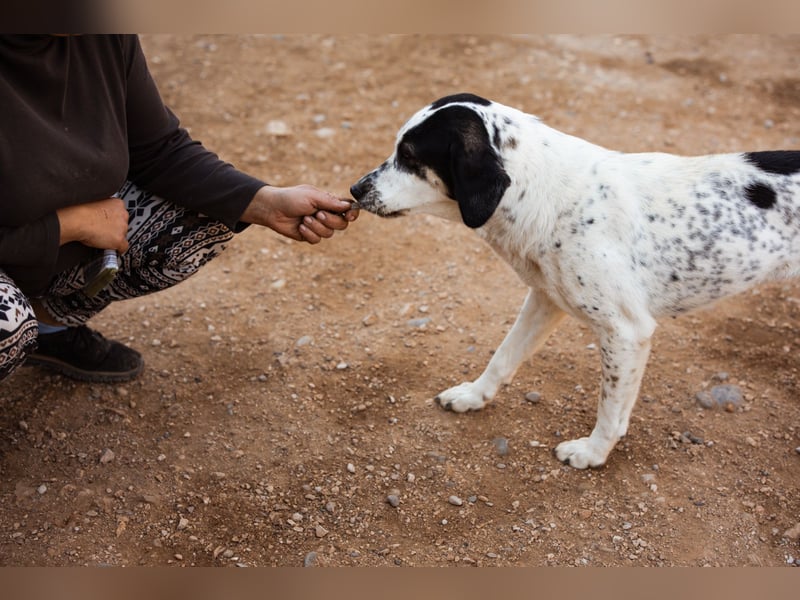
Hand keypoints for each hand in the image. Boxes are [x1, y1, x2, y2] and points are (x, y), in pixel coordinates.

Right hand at [56, 197, 129, 252]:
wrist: (78, 221)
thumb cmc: (82, 213)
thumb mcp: (97, 204)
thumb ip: (105, 210)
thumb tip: (104, 216)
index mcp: (118, 204)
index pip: (121, 214)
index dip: (114, 220)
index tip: (110, 223)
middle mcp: (123, 214)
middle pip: (123, 224)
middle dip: (116, 228)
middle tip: (105, 231)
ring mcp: (122, 228)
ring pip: (123, 235)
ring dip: (115, 237)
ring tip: (104, 238)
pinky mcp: (119, 239)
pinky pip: (124, 247)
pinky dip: (119, 249)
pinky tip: (113, 249)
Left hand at [241, 184, 358, 243]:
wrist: (272, 209)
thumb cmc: (291, 198)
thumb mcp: (312, 196)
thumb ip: (331, 202)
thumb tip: (348, 206)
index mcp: (329, 202)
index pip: (348, 209)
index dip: (352, 214)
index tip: (349, 216)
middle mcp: (326, 215)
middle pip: (342, 224)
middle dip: (330, 221)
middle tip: (318, 214)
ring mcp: (318, 226)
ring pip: (329, 233)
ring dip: (316, 227)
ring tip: (304, 219)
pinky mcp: (309, 235)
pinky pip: (317, 240)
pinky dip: (309, 233)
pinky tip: (300, 227)